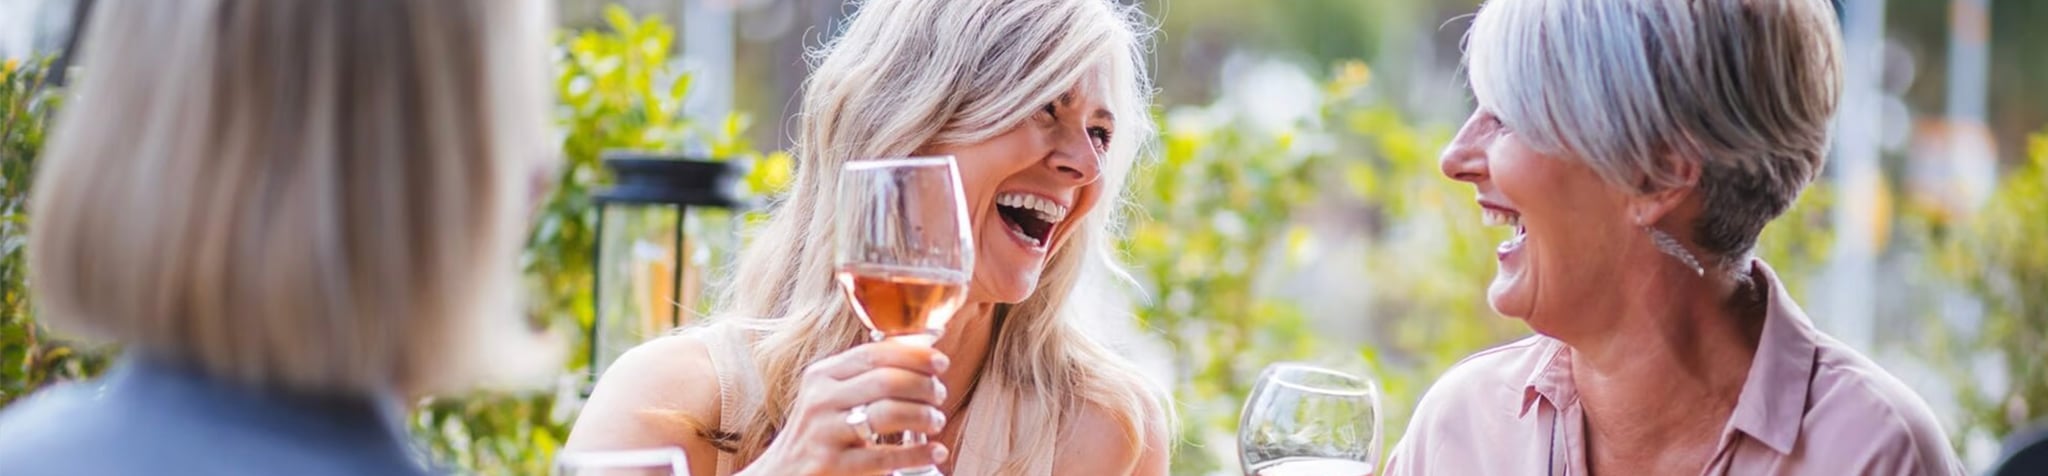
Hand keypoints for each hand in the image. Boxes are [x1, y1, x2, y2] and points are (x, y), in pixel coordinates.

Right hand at [739, 341, 951, 475]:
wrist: (781, 474)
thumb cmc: (819, 433)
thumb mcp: (830, 397)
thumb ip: (864, 378)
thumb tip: (920, 358)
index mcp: (822, 375)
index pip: (874, 354)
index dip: (913, 356)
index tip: (939, 363)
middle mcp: (820, 400)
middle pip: (885, 381)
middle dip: (923, 387)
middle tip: (940, 396)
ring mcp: (824, 432)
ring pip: (887, 414)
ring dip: (923, 416)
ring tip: (936, 421)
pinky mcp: (832, 465)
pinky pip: (884, 456)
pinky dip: (917, 454)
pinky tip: (936, 452)